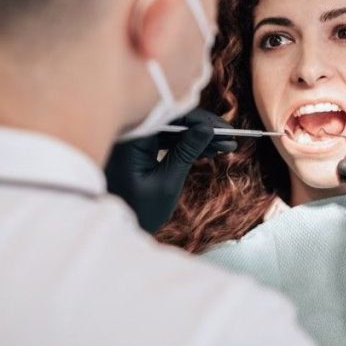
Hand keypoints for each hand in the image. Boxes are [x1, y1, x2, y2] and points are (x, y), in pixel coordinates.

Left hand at [105, 108, 235, 232]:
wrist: (115, 229)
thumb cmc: (139, 211)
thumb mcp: (167, 183)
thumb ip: (186, 153)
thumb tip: (207, 128)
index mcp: (133, 139)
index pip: (172, 116)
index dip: (202, 120)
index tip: (225, 129)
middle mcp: (131, 134)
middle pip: (173, 120)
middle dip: (203, 129)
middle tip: (230, 139)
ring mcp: (134, 141)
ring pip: (173, 130)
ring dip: (198, 138)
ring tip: (224, 147)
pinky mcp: (138, 150)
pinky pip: (166, 140)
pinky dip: (186, 145)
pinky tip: (207, 151)